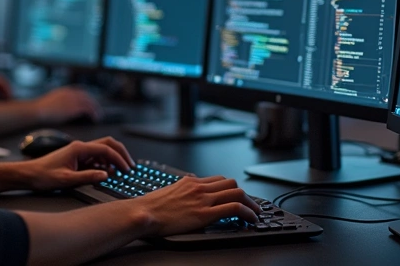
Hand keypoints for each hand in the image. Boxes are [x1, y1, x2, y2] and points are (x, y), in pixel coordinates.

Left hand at [24, 137, 134, 191]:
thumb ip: (87, 176)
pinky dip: (105, 164)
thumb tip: (105, 175)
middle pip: (107, 144)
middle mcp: (80, 147)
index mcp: (79, 148)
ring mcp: (79, 152)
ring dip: (114, 159)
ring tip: (121, 171)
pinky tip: (107, 173)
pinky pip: (96, 158)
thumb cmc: (43, 175)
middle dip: (121, 153)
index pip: (105, 149)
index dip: (118, 158)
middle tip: (130, 166)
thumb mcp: (66, 179)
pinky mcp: (77, 158)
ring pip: (103, 150)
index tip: (126, 168)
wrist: (28, 175)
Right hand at [32, 87, 100, 123]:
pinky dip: (93, 113)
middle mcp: (71, 93)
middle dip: (93, 103)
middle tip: (97, 110)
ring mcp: (73, 100)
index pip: (80, 92)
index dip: (86, 98)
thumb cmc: (40, 109)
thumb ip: (58, 101)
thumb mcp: (51, 101)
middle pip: (87, 96)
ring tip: (98, 115)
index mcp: (65, 91)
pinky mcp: (74, 108)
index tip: (89, 103)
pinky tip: (95, 118)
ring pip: (89, 102)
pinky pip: (88, 109)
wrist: (38, 110)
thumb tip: (61, 107)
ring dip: (95, 109)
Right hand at [132, 176, 259, 236]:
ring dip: (251, 203)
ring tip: (255, 213)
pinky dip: (248, 212)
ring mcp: (203, 199)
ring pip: (237, 193)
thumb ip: (183, 188)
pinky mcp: (205, 213)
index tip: (238, 197)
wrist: (143, 214)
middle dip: (245, 195)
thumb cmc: (152, 207)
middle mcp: (199, 187)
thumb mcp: (169, 191)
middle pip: (232, 183)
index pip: (219, 179)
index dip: (231, 189)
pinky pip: (234, 208)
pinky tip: (250, 219)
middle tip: (250, 205)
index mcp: (191, 182)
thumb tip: (190, 184)